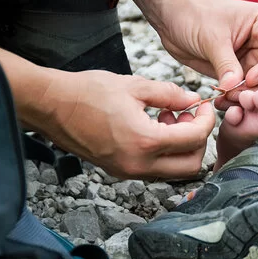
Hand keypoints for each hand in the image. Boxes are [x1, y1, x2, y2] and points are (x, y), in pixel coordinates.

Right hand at [39, 70, 215, 179]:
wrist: (51, 106)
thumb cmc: (87, 93)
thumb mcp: (135, 86)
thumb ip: (170, 94)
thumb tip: (193, 100)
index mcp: (145, 142)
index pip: (194, 140)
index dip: (206, 121)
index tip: (203, 106)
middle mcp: (139, 165)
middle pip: (191, 165)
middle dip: (198, 140)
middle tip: (189, 116)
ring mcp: (128, 171)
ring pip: (174, 170)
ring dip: (181, 147)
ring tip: (168, 118)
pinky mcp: (120, 171)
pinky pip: (155, 168)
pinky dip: (164, 151)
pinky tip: (153, 126)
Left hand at [155, 0, 257, 109]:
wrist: (172, 16)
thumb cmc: (194, 14)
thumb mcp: (212, 38)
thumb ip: (225, 64)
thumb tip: (234, 88)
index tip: (250, 80)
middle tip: (237, 97)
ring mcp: (253, 59)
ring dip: (246, 97)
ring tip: (226, 101)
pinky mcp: (239, 72)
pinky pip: (244, 91)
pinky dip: (235, 99)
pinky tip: (221, 102)